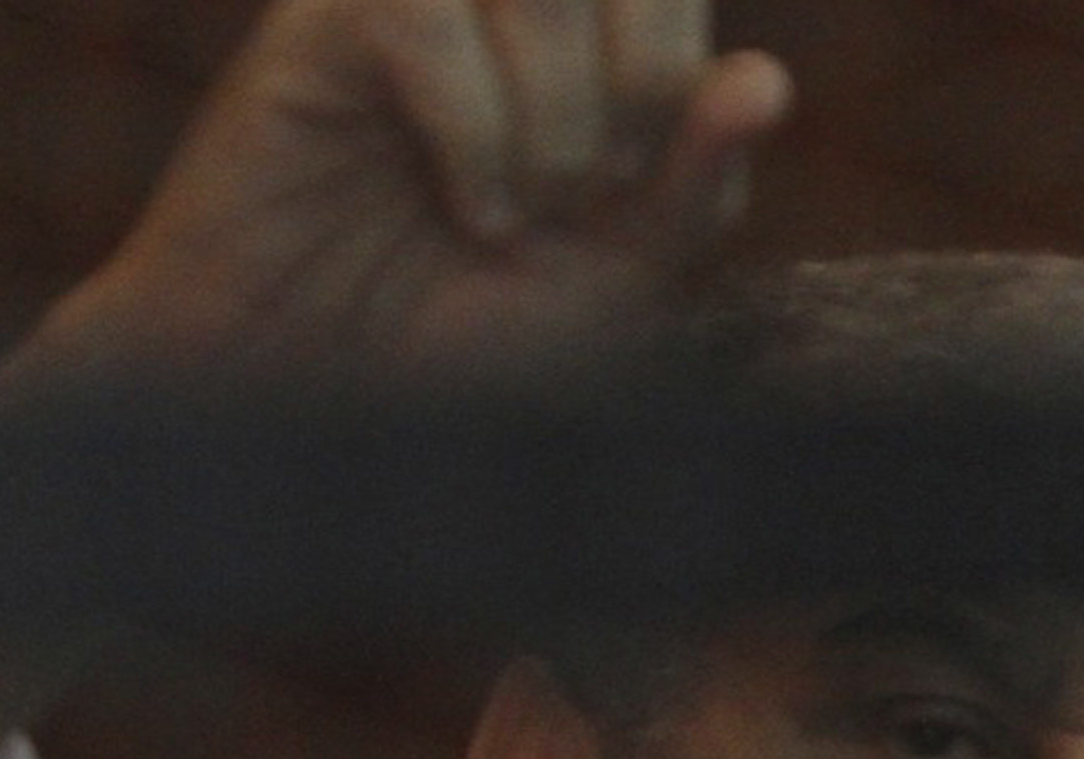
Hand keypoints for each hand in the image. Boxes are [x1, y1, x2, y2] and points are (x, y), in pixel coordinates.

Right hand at [14, 0, 788, 380]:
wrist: (336, 394)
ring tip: (519, 213)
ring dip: (557, 114)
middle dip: (634, 89)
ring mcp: (405, 0)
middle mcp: (495, 0)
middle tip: (587, 194)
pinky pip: (417, 14)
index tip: (633, 187)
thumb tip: (767, 79)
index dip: (676, 78)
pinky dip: (474, 127)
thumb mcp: (624, 272)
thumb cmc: (472, 331)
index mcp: (579, 32)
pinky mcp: (316, 28)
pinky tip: (471, 206)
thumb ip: (700, 179)